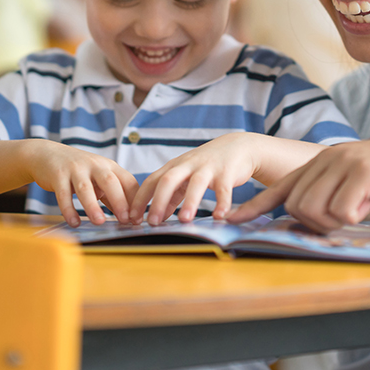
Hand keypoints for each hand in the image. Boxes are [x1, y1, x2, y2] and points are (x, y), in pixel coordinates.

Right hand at [25, 140, 138, 226]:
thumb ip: (111, 195)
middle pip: (110, 182)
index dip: (135, 200)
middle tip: (125, 220)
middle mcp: (95, 165)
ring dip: (93, 206)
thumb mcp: (98, 178)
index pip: (128, 181)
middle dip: (119, 201)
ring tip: (99, 222)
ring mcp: (76, 169)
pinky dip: (68, 209)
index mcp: (109, 166)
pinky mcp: (58, 175)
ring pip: (86, 188)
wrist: (47, 154)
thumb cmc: (79, 170)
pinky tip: (74, 222)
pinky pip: (63, 194)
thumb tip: (127, 218)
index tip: (138, 218)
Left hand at [130, 132, 261, 224]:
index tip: (131, 218)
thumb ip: (173, 194)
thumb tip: (160, 215)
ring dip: (190, 202)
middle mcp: (189, 165)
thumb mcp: (186, 175)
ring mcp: (208, 168)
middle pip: (168, 180)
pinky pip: (224, 189)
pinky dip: (222, 203)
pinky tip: (219, 216)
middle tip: (152, 223)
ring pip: (196, 183)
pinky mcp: (227, 172)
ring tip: (185, 220)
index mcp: (175, 167)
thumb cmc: (208, 164)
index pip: (152, 181)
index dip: (140, 199)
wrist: (238, 146)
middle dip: (158, 201)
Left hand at [228, 135, 369, 234]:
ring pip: (314, 209)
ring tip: (361, 208)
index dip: (255, 206)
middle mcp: (326, 158)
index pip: (280, 188)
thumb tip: (307, 218)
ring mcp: (342, 162)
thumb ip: (329, 196)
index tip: (230, 220)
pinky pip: (342, 210)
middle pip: (296, 206)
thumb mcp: (354, 186)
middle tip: (347, 217)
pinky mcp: (361, 170)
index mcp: (321, 162)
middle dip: (316, 223)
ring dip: (336, 221)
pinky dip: (355, 216)